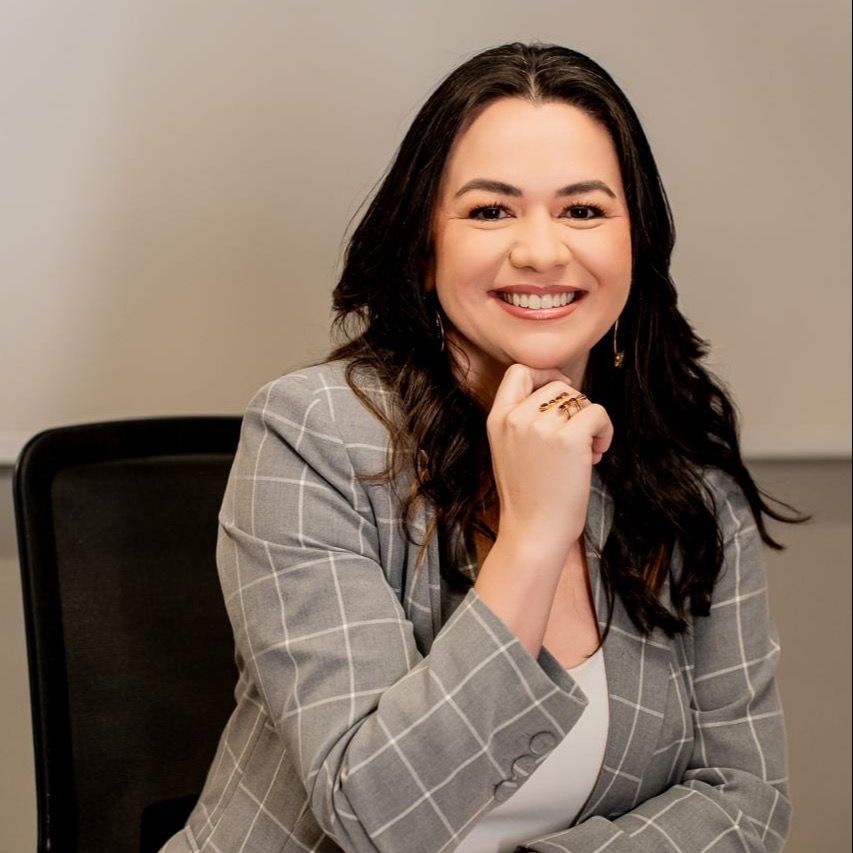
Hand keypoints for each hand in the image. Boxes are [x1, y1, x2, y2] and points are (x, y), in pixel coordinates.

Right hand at [485, 364, 613, 562]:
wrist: (532, 533)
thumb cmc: (527, 498)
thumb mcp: (509, 450)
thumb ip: (523, 420)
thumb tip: (564, 392)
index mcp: (497, 419)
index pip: (518, 371)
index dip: (544, 375)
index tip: (561, 396)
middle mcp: (516, 418)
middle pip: (557, 385)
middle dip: (574, 406)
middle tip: (576, 438)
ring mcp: (541, 427)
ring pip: (579, 399)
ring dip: (590, 421)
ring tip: (586, 452)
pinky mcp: (568, 439)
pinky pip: (598, 414)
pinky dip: (605, 431)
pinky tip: (597, 454)